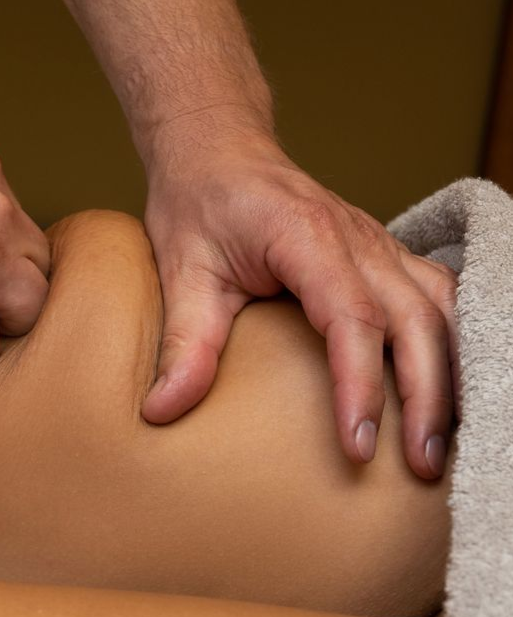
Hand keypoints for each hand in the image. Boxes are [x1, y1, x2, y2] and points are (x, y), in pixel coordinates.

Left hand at [140, 121, 457, 479]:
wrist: (218, 148)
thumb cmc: (199, 202)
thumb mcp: (182, 269)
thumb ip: (183, 341)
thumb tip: (163, 410)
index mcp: (306, 236)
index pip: (351, 318)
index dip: (360, 385)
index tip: (357, 447)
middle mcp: (358, 239)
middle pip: (417, 320)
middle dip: (426, 398)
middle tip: (419, 467)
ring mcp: (379, 244)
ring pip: (441, 310)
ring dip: (450, 376)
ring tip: (440, 445)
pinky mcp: (385, 256)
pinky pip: (439, 299)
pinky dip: (454, 344)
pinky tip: (450, 390)